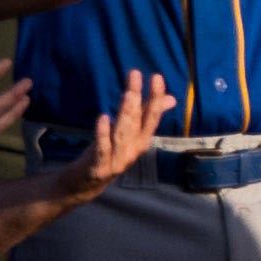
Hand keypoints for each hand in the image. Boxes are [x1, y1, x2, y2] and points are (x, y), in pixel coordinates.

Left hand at [64, 72, 173, 198]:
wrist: (88, 184)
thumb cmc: (110, 154)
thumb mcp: (130, 135)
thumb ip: (147, 115)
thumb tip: (171, 99)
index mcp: (142, 141)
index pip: (152, 116)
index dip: (155, 97)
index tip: (156, 77)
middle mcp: (133, 150)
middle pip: (137, 122)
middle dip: (138, 99)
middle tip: (136, 76)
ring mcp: (118, 160)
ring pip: (123, 134)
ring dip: (126, 114)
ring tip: (128, 94)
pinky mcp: (100, 167)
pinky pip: (103, 149)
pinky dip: (103, 134)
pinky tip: (103, 117)